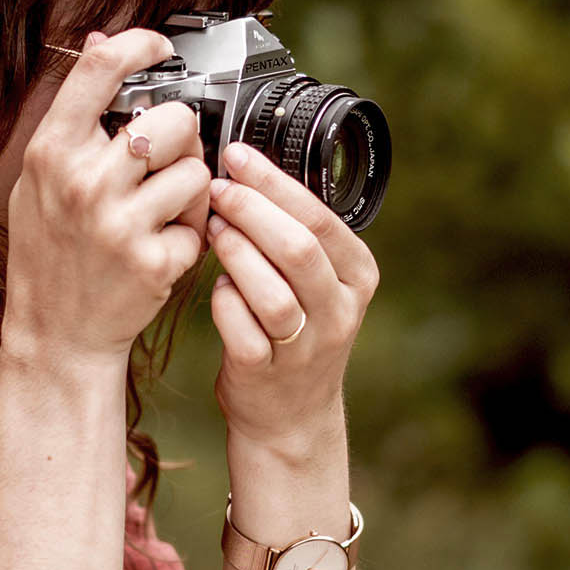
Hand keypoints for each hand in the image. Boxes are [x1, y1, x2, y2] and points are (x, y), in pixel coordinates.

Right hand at [3, 30, 211, 364]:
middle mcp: (83, 183)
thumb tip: (99, 43)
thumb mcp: (39, 179)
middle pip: (172, 118)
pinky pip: (201, 220)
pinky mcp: (153, 260)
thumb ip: (71, 116)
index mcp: (51, 153)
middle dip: (179, 137)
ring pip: (196, 169)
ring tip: (163, 209)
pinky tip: (162, 244)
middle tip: (164, 162)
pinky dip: (191, 232)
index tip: (159, 46)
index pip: (100, 68)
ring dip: (191, 187)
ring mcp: (119, 224)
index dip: (140, 44)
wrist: (57, 334)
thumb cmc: (49, 253)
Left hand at [206, 141, 379, 449]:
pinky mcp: (267, 373)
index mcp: (357, 274)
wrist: (290, 414)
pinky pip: (243, 332)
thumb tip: (245, 168)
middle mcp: (339, 310)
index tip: (236, 155)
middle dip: (251, 210)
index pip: (319, 218)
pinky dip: (225, 304)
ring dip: (236, 255)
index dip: (273, 183)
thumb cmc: (293, 328)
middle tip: (217, 188)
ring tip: (212, 230)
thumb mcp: (315, 280)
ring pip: (273, 293)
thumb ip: (295, 233)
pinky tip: (216, 287)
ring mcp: (305, 347)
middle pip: (298, 249)